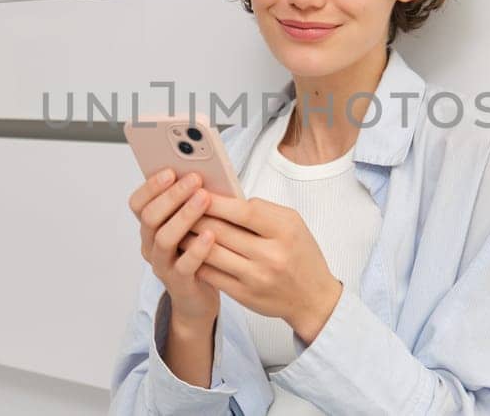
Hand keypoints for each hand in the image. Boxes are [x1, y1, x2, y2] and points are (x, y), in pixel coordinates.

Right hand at [128, 169, 219, 324]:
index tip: (170, 170)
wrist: (197, 300)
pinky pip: (184, 265)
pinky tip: (211, 235)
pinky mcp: (179, 283)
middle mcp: (150, 245)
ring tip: (204, 199)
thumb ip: (193, 203)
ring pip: (163, 238)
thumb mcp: (192, 225)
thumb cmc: (198, 255)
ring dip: (184, 215)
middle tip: (195, 180)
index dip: (151, 186)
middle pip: (150, 217)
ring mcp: (162, 265)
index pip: (138, 203)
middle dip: (172, 195)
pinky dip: (197, 248)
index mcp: (150, 227)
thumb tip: (207, 172)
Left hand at [185, 193, 342, 343]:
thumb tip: (225, 198)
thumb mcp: (292, 224)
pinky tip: (186, 250)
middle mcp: (271, 255)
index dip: (216, 201)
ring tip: (177, 226)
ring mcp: (256, 278)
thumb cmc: (300, 254)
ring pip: (211, 253)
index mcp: (285, 231)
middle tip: (178, 205)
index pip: (243, 211)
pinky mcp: (244, 295)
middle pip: (222, 231)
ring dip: (189, 238)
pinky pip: (211, 274)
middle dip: (195, 216)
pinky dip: (195, 259)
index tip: (197, 190)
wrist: (313, 299)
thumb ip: (262, 209)